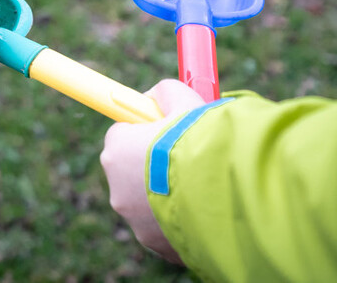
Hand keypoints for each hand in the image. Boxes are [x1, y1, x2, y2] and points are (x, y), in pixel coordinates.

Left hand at [99, 79, 205, 263]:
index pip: (121, 135)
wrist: (220, 193)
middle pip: (134, 171)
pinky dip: (182, 218)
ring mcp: (135, 222)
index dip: (144, 131)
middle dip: (156, 165)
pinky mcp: (157, 245)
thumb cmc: (199, 142)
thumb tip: (159, 94)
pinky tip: (205, 208)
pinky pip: (166, 227)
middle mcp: (117, 189)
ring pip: (151, 202)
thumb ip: (166, 92)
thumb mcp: (185, 101)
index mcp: (116, 150)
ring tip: (203, 184)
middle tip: (187, 157)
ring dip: (171, 194)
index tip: (160, 128)